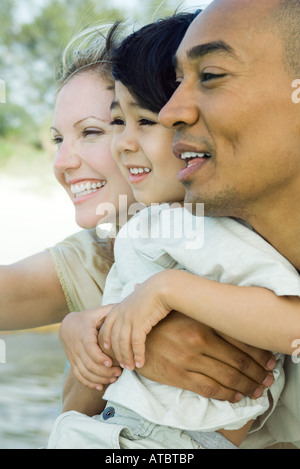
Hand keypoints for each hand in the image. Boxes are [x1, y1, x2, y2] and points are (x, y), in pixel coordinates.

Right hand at [59, 306, 121, 389]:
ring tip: (114, 378)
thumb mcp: (97, 312)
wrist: (67, 326)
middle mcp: (76, 347)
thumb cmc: (88, 318)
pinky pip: (79, 376)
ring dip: (99, 378)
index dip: (99, 358)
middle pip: (88, 364)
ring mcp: (73, 356)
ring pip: (84, 372)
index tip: (111, 362)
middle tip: (119, 372)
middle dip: (104, 371)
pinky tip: (101, 386)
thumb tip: (126, 306)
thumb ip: (110, 310)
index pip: (90, 349)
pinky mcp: (72, 363)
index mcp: (84, 334)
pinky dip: (89, 383)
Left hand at [101, 281, 170, 369]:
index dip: (107, 339)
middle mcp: (121, 314)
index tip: (108, 349)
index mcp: (119, 307)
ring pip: (123, 344)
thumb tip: (136, 285)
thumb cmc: (156, 287)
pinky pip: (136, 344)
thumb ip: (136, 290)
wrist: (164, 287)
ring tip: (131, 368)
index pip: (108, 326)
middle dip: (118, 353)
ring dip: (127, 357)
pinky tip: (140, 363)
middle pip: (114, 338)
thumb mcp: (141, 289)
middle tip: (122, 365)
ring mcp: (129, 319)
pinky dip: (138, 355)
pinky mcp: (139, 324)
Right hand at [139, 312, 275, 402]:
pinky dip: (226, 395)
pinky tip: (235, 396)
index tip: (270, 360)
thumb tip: (237, 325)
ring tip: (258, 390)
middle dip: (257, 372)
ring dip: (247, 386)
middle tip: (268, 378)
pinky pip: (209, 389)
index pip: (240, 339)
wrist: (133, 336)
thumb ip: (210, 319)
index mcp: (202, 321)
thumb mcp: (187, 314)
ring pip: (227, 377)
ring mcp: (188, 359)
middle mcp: (198, 339)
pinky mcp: (178, 375)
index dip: (258, 353)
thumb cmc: (163, 322)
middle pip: (238, 360)